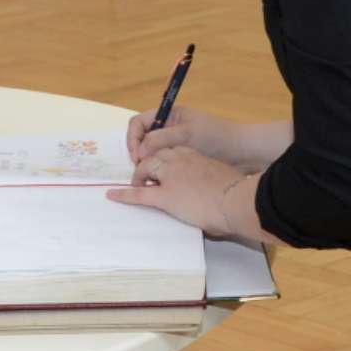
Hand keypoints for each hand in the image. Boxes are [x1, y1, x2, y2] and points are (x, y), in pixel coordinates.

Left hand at [109, 144, 245, 237]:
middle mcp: (181, 161)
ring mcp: (171, 177)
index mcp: (196, 156)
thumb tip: (210, 197)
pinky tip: (113, 196)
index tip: (163, 165)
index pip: (173, 150)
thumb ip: (212, 184)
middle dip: (147, 163)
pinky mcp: (165, 196)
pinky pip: (139, 194)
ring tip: (135, 184)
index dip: (165, 157)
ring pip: (146, 168)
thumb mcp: (222, 181)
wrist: (236, 200)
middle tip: (144, 176)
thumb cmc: (237, 194)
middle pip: (156, 154)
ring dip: (139, 175)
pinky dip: (125, 195)